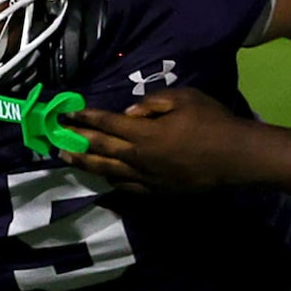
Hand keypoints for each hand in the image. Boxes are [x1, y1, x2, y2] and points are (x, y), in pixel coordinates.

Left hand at [72, 89, 250, 191]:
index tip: (69, 112)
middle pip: (101, 148)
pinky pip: (127, 187)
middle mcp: (139, 157)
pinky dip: (111, 181)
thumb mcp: (185, 98)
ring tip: (68, 157)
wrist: (234, 157)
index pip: (108, 123)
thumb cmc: (212, 122)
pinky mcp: (157, 191)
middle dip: (77, 140)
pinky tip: (102, 177)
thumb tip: (130, 111)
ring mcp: (147, 177)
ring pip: (109, 170)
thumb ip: (153, 103)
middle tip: (56, 136)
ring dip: (86, 163)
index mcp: (145, 132)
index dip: (87, 117)